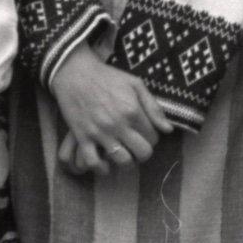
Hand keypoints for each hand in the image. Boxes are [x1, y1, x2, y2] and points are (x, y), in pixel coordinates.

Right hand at [48, 43, 170, 170]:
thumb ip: (153, 107)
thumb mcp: (135, 84)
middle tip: (137, 146)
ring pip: (122, 161)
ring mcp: (100, 133)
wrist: (75, 73)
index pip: (153, 137)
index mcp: (133, 110)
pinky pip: (93, 163)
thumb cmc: (107, 77)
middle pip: (142, 153)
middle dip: (143, 152)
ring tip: (124, 155)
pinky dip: (101, 168)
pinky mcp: (82, 137)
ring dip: (127, 162)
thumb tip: (168, 130)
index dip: (151, 137)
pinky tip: (105, 164)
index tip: (144, 132)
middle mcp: (118, 124)